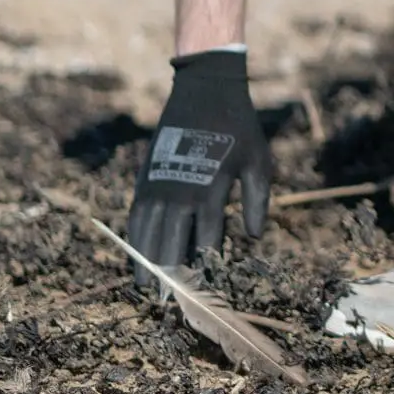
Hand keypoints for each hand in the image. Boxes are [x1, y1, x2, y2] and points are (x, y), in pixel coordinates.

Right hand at [125, 49, 272, 280]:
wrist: (205, 89)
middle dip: (170, 276)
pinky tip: (136, 255)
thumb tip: (253, 238)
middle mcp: (179, 193)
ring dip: (145, 263)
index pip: (205, 242)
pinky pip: (136, 215)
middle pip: (170, 245)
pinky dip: (134, 238)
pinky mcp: (146, 176)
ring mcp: (158, 185)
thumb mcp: (258, 160)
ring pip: (146, 234)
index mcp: (209, 191)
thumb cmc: (238, 126)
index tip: (206, 290)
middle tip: (171, 304)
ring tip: (147, 289)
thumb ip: (257, 200)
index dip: (205, 269)